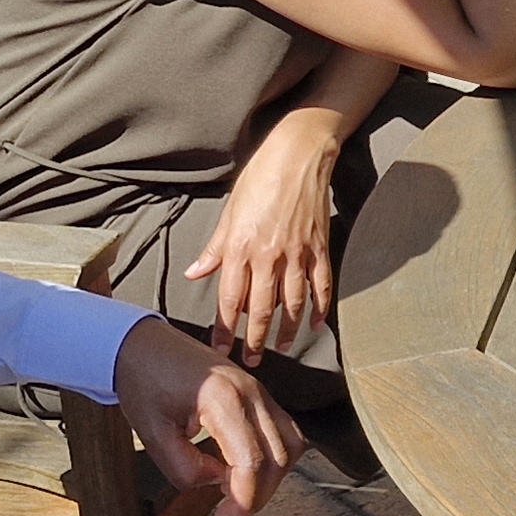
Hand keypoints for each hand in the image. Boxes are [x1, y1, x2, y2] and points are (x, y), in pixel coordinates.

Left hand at [113, 315, 301, 515]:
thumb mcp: (151, 432)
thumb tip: (216, 483)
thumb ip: (184, 468)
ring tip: (238, 496)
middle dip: (257, 496)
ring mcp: (259, 391)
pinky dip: (273, 458)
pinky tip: (244, 471)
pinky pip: (283, 432)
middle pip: (277, 457)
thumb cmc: (144, 380)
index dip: (244, 500)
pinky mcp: (258, 395)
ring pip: (289, 446)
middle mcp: (251, 392)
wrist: (143, 345)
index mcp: (223, 399)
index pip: (251, 460)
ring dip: (271, 478)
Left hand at [187, 116, 341, 364]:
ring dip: (287, 330)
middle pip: (261, 309)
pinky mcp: (320, 247)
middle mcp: (268, 255)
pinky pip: (321, 285)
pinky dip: (318, 308)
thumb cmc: (260, 177)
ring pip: (292, 303)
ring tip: (282, 348)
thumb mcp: (229, 211)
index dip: (225, 329)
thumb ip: (214, 249)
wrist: (299, 154)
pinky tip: (313, 324)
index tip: (220, 350)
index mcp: (241, 246)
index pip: (230, 299)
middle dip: (255, 339)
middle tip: (252, 360)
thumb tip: (195, 273)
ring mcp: (297, 253)